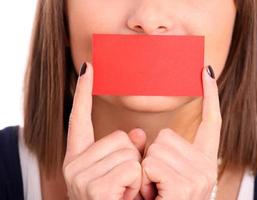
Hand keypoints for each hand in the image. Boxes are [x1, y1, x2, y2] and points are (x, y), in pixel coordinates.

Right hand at [62, 62, 145, 199]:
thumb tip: (136, 134)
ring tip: (126, 194)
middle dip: (133, 160)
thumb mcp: (122, 175)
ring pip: (130, 152)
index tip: (88, 69)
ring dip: (137, 174)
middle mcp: (74, 165)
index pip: (79, 118)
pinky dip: (137, 184)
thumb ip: (127, 150)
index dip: (83, 93)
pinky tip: (126, 199)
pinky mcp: (94, 188)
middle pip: (121, 137)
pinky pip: (132, 168)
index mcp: (80, 159)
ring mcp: (80, 176)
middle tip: (126, 186)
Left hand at [140, 66, 221, 199]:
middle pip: (165, 135)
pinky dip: (142, 180)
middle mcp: (206, 168)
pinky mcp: (187, 186)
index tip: (206, 72)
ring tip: (152, 193)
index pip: (212, 122)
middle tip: (153, 185)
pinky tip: (152, 196)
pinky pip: (150, 162)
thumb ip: (151, 152)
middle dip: (150, 158)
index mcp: (200, 162)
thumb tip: (138, 133)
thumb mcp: (156, 176)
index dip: (210, 96)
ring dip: (144, 170)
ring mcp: (199, 177)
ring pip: (154, 147)